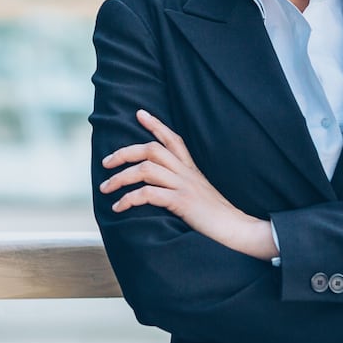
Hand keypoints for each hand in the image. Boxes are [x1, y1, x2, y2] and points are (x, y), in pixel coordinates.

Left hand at [100, 110, 276, 259]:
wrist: (236, 229)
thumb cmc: (216, 216)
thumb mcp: (200, 193)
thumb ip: (183, 184)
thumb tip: (160, 187)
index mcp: (191, 168)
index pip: (172, 138)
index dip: (155, 124)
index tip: (140, 113)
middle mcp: (186, 172)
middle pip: (151, 149)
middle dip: (124, 153)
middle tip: (106, 162)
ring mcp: (184, 185)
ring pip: (145, 170)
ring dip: (120, 177)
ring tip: (105, 188)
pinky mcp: (181, 202)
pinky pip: (148, 194)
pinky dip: (129, 199)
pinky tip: (119, 207)